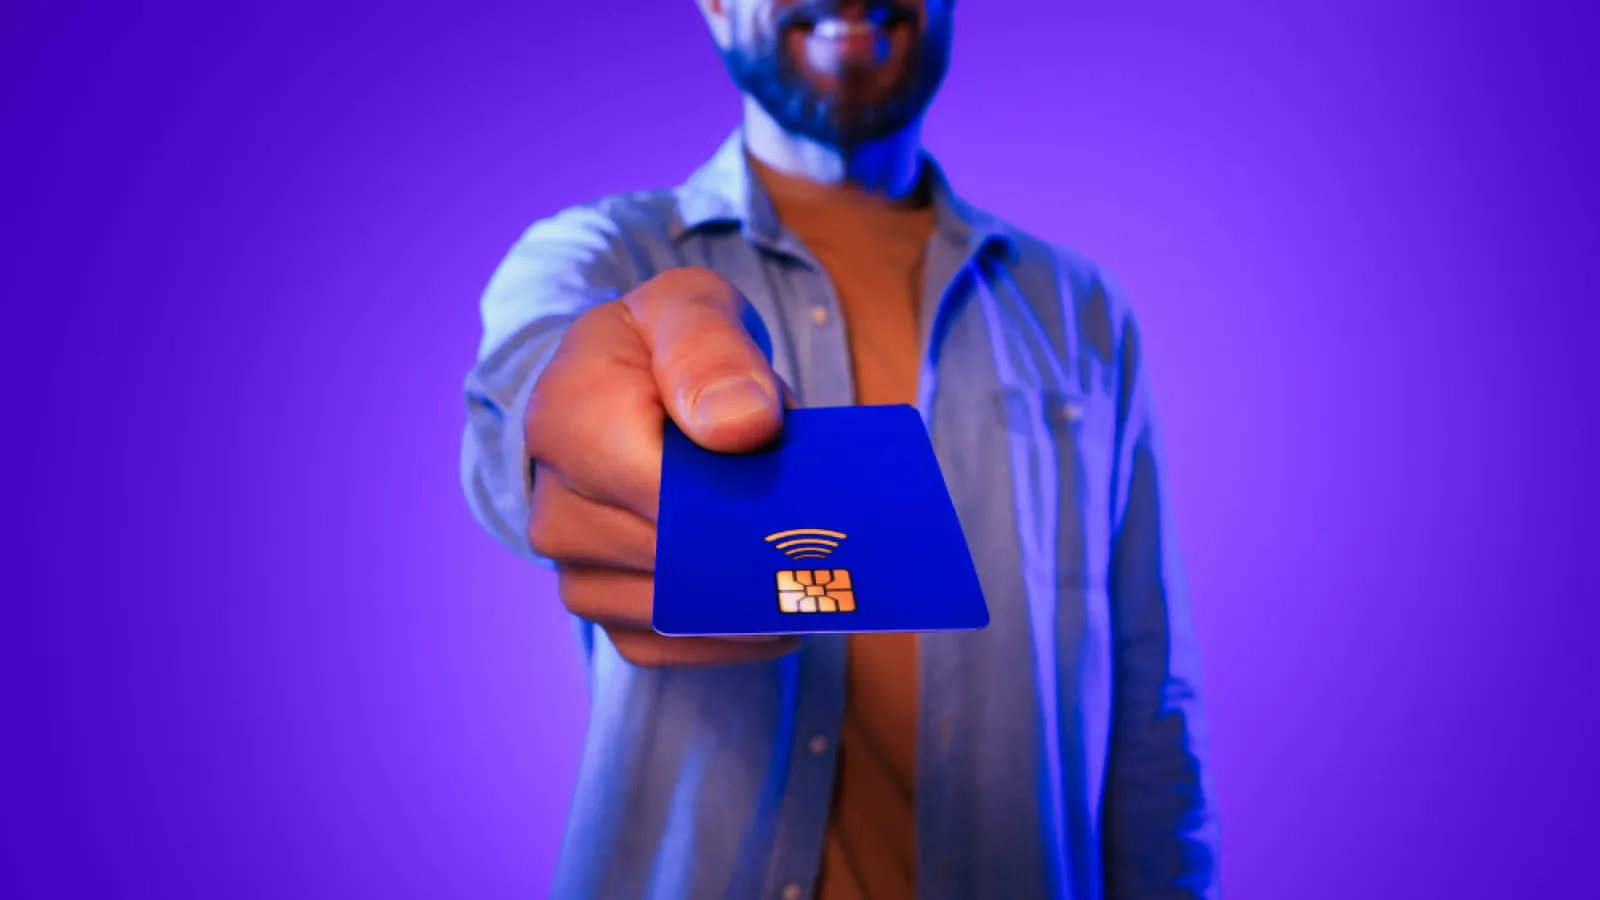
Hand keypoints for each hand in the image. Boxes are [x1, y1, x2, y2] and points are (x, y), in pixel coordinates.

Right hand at [524, 267, 800, 666]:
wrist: (614, 385)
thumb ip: (711, 353)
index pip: (660, 491)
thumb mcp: (688, 309)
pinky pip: (667, 645)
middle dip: (756, 552)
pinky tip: (781, 612)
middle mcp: (554, 506)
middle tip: (834, 547)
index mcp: (567, 420)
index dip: (737, 505)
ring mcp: (573, 566)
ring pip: (675, 610)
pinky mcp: (602, 605)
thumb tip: (743, 427)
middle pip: (675, 559)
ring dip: (748, 597)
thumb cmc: (660, 345)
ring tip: (813, 570)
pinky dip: (729, 636)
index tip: (803, 504)